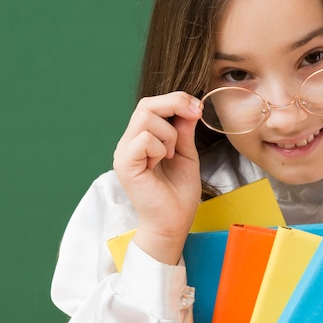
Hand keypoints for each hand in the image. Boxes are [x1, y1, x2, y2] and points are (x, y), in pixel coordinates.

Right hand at [113, 92, 202, 263]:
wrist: (173, 222)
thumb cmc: (178, 193)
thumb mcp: (186, 154)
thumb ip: (183, 130)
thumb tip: (189, 106)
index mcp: (142, 138)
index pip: (151, 105)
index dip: (176, 100)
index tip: (198, 108)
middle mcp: (129, 142)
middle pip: (146, 104)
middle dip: (175, 104)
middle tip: (194, 115)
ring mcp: (124, 153)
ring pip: (146, 119)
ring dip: (168, 135)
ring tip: (170, 155)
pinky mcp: (125, 164)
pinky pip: (143, 139)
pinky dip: (159, 148)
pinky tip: (160, 163)